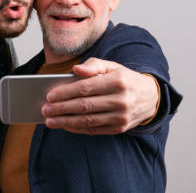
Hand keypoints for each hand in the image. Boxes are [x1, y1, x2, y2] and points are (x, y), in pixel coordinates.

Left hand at [41, 58, 158, 134]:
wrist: (150, 97)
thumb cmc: (124, 79)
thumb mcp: (112, 66)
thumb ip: (93, 65)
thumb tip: (75, 70)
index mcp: (118, 81)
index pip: (86, 88)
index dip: (66, 92)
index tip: (50, 95)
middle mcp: (121, 100)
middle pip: (85, 106)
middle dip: (62, 108)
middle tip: (45, 109)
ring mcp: (121, 116)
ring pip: (88, 120)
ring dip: (66, 121)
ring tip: (50, 121)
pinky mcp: (119, 128)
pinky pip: (94, 130)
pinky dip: (77, 128)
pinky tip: (64, 125)